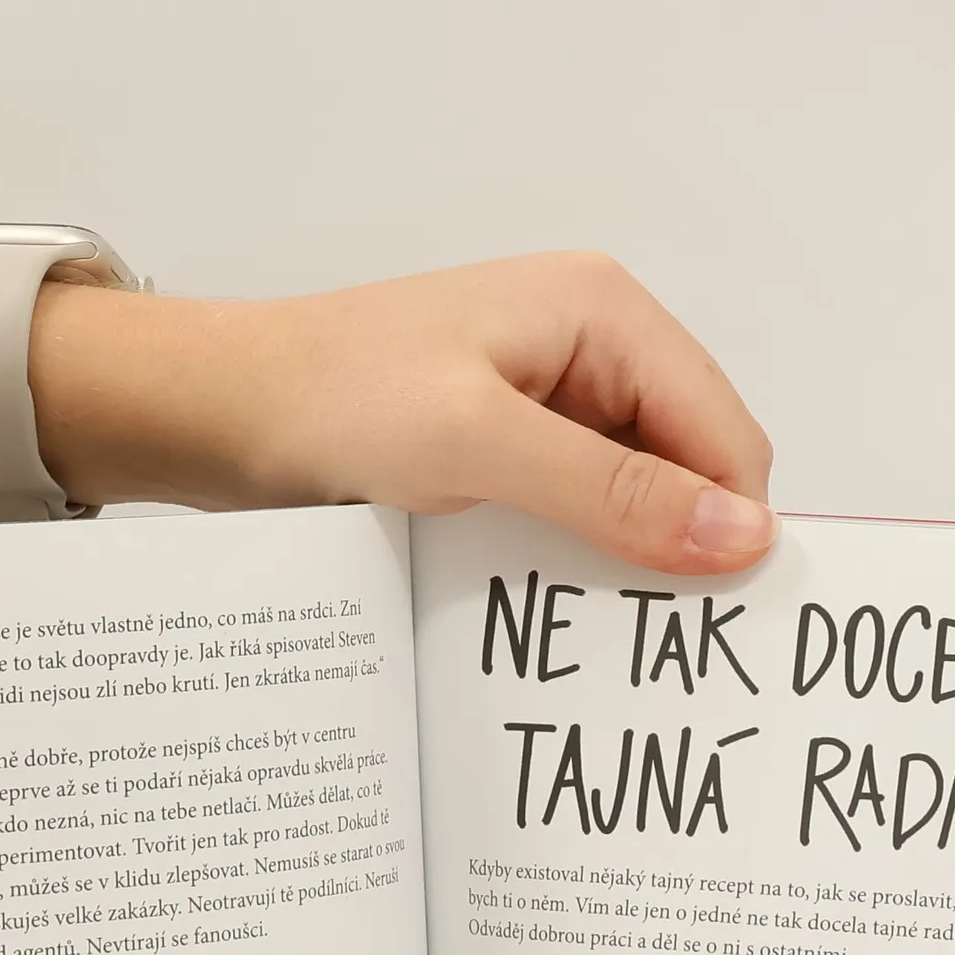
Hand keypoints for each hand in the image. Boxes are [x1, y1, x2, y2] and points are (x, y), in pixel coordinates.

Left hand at [37, 252, 777, 575]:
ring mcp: (544, 402)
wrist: (211, 411)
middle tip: (646, 641)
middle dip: (675, 548)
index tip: (710, 620)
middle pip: (685, 468)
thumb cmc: (329, 399)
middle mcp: (587, 350)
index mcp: (603, 313)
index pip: (723, 432)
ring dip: (617, 563)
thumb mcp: (480, 443)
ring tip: (590, 634)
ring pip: (630, 502)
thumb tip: (742, 536)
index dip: (728, 524)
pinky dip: (568, 562)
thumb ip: (612, 492)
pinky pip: (571, 515)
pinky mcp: (503, 451)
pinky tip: (543, 609)